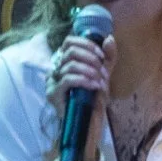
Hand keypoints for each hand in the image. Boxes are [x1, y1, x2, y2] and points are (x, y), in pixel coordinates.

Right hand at [46, 32, 115, 160]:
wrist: (89, 122)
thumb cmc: (94, 98)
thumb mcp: (104, 74)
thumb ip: (108, 57)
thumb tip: (109, 38)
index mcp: (65, 61)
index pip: (70, 42)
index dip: (87, 45)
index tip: (102, 56)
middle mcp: (55, 68)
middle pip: (70, 52)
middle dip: (91, 60)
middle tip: (104, 72)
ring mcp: (52, 81)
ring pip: (70, 65)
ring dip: (91, 72)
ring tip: (101, 83)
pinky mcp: (53, 93)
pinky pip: (68, 80)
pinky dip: (84, 80)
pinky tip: (94, 86)